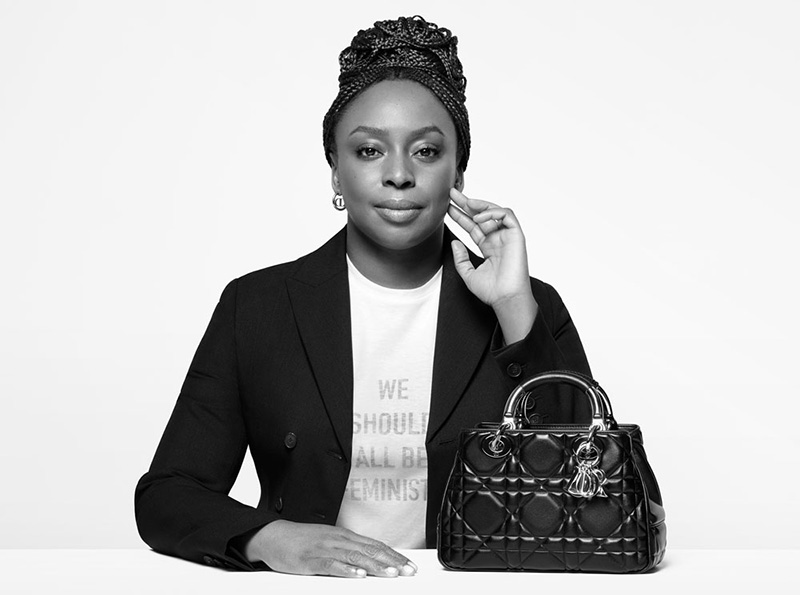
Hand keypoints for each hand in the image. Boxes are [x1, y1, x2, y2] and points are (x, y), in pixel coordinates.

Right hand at [243, 520, 417, 577]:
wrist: (273, 536)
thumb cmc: (302, 541)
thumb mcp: (329, 541)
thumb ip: (348, 549)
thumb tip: (370, 559)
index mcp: (343, 535)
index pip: (374, 545)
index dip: (393, 555)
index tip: (408, 564)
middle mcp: (337, 539)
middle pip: (369, 550)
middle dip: (391, 561)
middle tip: (407, 571)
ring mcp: (324, 548)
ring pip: (354, 557)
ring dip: (374, 566)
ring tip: (390, 574)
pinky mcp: (310, 560)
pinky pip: (331, 565)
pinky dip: (346, 570)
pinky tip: (357, 576)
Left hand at [447, 188, 537, 343]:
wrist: (505, 299)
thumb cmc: (491, 291)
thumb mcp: (468, 273)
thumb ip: (460, 258)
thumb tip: (454, 242)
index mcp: (488, 246)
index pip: (472, 226)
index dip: (460, 216)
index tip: (447, 207)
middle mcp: (498, 239)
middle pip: (481, 215)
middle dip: (466, 203)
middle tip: (452, 194)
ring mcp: (508, 236)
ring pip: (495, 211)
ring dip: (480, 205)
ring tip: (465, 202)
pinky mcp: (517, 236)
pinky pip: (507, 215)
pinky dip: (493, 213)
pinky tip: (479, 217)